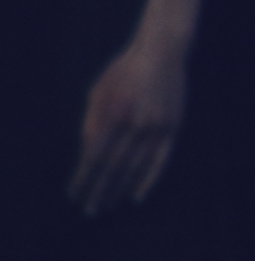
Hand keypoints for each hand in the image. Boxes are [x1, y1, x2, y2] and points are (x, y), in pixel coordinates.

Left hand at [66, 36, 186, 215]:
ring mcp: (157, 126)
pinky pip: (161, 160)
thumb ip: (91, 123)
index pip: (94, 157)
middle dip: (99, 190)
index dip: (83, 178)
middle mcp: (136, 123)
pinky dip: (149, 180)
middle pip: (114, 167)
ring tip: (108, 204)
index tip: (74, 194)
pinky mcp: (173, 127)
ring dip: (120, 189)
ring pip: (136, 167)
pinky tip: (137, 196)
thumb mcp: (98, 91)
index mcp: (113, 113)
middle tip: (90, 209)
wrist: (162, 51)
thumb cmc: (124, 71)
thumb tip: (87, 156)